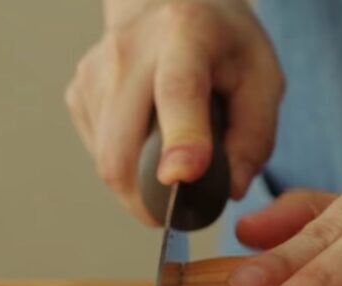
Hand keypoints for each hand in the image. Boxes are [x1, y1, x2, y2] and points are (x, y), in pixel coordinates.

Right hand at [65, 0, 283, 224]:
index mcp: (185, 35)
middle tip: (181, 209)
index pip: (177, 92)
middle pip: (123, 148)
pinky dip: (126, 164)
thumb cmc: (222, 46)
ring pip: (107, 161)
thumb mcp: (263, 78)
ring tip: (170, 157)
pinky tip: (148, 137)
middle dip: (151, 199)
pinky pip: (98, 153)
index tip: (183, 175)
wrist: (168, 5)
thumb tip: (228, 190)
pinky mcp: (78, 92)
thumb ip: (255, 136)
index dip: (181, 139)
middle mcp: (129, 50)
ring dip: (139, 184)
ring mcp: (95, 72)